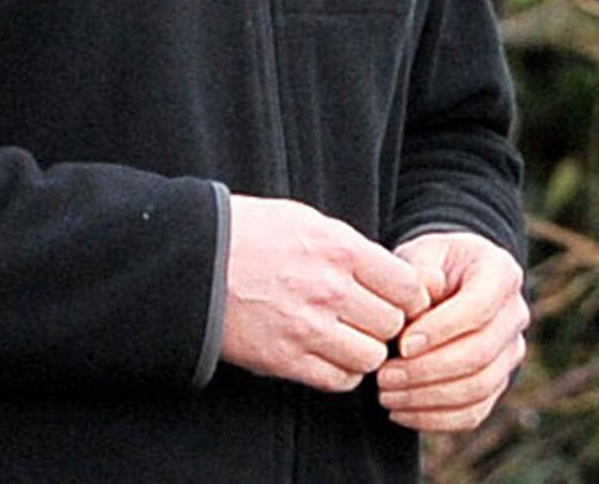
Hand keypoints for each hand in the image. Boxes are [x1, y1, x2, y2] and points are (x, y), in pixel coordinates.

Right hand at [220, 195, 435, 392]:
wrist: (190, 259)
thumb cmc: (245, 233)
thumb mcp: (302, 220)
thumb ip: (349, 247)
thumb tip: (390, 276)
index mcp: (337, 247)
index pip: (408, 286)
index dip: (408, 296)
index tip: (395, 299)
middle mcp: (329, 288)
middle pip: (393, 324)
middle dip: (384, 323)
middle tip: (365, 318)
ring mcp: (308, 326)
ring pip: (371, 356)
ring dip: (363, 350)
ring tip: (343, 336)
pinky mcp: (286, 357)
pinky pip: (340, 380)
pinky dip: (341, 372)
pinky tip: (326, 353)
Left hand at [377, 231, 525, 431]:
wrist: (442, 277)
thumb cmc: (425, 263)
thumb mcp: (418, 253)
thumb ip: (419, 269)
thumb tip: (424, 290)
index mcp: (500, 272)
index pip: (478, 309)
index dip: (440, 330)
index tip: (401, 344)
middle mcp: (514, 315)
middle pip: (480, 355)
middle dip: (428, 370)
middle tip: (384, 376)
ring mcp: (510, 352)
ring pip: (478, 388)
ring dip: (429, 398)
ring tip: (386, 394)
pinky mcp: (497, 381)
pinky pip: (474, 411)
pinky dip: (437, 418)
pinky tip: (400, 412)